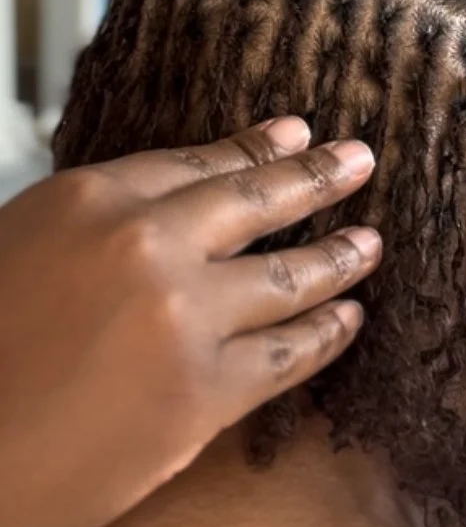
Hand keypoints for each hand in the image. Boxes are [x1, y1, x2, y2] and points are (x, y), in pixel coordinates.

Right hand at [0, 118, 378, 526]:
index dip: (258, 148)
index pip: (201, 161)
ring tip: (371, 242)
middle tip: (360, 160)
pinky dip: (326, 335)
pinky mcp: (203, 394)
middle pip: (258, 201)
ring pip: (286, 275)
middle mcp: (147, 243)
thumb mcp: (29, 242)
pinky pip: (287, 355)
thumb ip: (102, 217)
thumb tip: (172, 204)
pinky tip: (350, 319)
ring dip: (339, 256)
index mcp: (94, 197)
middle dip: (319, 177)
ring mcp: (183, 316)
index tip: (299, 133)